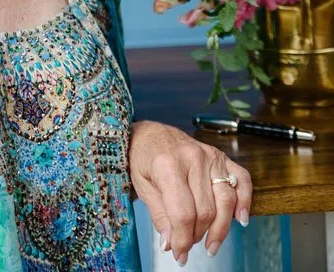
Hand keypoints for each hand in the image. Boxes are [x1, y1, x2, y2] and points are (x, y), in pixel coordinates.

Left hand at [129, 120, 251, 265]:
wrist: (148, 133)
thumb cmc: (143, 158)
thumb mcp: (142, 186)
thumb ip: (159, 215)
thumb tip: (171, 244)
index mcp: (168, 165)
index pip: (183, 213)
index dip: (182, 239)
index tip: (179, 254)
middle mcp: (192, 158)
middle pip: (205, 210)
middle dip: (197, 236)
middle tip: (188, 247)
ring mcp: (209, 155)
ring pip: (225, 200)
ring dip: (221, 228)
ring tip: (211, 245)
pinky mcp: (220, 155)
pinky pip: (242, 178)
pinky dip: (245, 200)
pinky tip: (240, 219)